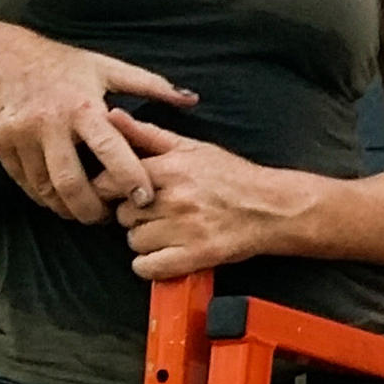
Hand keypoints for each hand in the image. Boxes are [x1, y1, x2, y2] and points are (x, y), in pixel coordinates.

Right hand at [0, 23, 194, 226]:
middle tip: (109, 217)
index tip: (145, 199)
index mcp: (82, 105)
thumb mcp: (105, 67)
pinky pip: (25, 183)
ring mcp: (21, 136)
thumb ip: (150, 86)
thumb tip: (191, 99)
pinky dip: (44, 197)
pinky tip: (59, 199)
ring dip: (68, 208)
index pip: (110, 150)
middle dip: (93, 210)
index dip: (130, 179)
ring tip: (86, 211)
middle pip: (73, 183)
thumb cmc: (58, 63)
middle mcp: (49, 123)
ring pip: (46, 189)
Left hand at [107, 113, 324, 277]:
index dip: (113, 190)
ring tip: (167, 231)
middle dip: (135, 214)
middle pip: (123, 214)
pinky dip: (151, 265)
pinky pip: (148, 267)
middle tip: (156, 212)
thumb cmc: (233, 177)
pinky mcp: (195, 256)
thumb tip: (112, 116)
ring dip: (146, 240)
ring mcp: (185, 230)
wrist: (274, 207)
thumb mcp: (191, 148)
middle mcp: (175, 199)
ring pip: (135, 241)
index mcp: (170, 169)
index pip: (110, 182)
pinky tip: (165, 254)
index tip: (126, 193)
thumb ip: (147, 134)